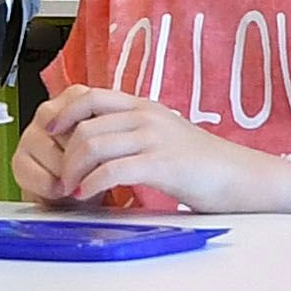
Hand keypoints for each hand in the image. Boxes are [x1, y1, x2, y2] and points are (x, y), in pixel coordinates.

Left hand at [23, 87, 282, 212]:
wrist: (241, 176)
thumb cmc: (202, 164)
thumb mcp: (164, 135)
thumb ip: (133, 132)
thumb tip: (99, 141)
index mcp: (144, 106)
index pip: (89, 95)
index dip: (62, 112)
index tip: (49, 132)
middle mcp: (146, 115)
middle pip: (85, 123)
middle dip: (64, 153)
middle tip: (60, 177)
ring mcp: (154, 137)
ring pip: (94, 144)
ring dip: (74, 171)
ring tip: (71, 190)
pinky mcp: (161, 163)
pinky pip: (113, 170)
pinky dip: (93, 184)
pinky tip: (89, 195)